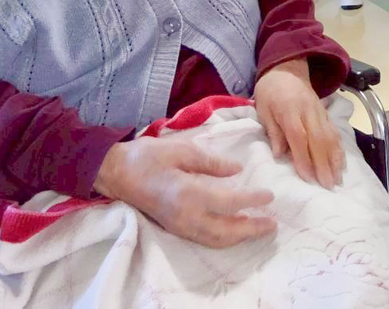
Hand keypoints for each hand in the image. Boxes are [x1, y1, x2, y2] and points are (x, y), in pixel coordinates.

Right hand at [94, 136, 275, 247]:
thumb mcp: (182, 149)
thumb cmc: (148, 156)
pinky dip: (224, 238)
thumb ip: (211, 162)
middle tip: (273, 223)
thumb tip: (237, 170)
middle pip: (225, 230)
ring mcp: (178, 226)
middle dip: (251, 229)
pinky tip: (236, 229)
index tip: (270, 195)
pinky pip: (205, 239)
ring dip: (240, 237)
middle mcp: (184, 216)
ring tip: (260, 228)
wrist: (116, 173)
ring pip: (215, 240)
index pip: (228, 202)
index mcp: (187, 193)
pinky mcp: (174, 228)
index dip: (251, 200)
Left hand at [253, 58, 343, 188]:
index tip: (308, 178)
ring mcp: (320, 112)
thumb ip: (273, 131)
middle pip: (319, 139)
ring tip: (337, 180)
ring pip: (330, 137)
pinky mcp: (326, 114)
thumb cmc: (270, 92)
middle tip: (328, 186)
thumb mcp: (263, 108)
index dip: (304, 157)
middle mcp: (308, 111)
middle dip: (324, 164)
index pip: (299, 136)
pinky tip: (341, 164)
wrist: (287, 69)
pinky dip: (339, 149)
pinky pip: (335, 132)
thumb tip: (280, 155)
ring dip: (335, 159)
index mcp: (289, 110)